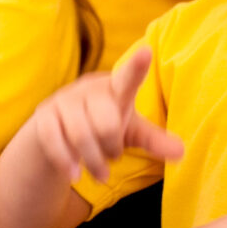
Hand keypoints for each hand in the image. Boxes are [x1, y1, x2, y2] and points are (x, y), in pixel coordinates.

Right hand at [33, 47, 182, 181]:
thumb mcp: (131, 130)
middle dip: (111, 147)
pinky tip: (75, 175)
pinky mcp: (43, 115)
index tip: (147, 52)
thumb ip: (154, 140)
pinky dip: (66, 161)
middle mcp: (88, 89)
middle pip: (106, 122)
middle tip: (114, 156)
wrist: (58, 130)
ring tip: (101, 174)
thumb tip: (182, 151)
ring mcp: (63, 100)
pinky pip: (53, 139)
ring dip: (93, 161)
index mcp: (115, 89)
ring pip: (80, 134)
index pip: (127, 77)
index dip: (136, 66)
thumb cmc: (102, 124)